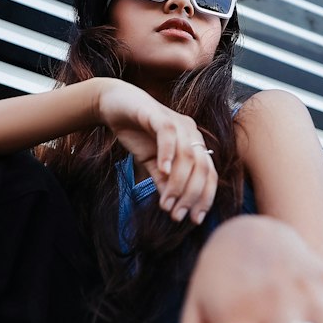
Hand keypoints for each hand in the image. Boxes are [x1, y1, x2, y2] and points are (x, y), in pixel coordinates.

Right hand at [94, 78, 217, 224]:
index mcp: (193, 143)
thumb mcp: (151, 162)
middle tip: (178, 215)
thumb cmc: (135, 132)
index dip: (205, 197)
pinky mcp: (157, 114)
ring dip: (178, 183)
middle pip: (202, 167)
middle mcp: (190, 132)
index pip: (209, 173)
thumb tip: (171, 207)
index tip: (195, 219)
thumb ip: (163, 181)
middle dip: (192, 195)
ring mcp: (175, 121)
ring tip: (167, 203)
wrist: (113, 103)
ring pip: (187, 156)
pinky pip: (168, 135)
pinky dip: (167, 154)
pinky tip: (161, 171)